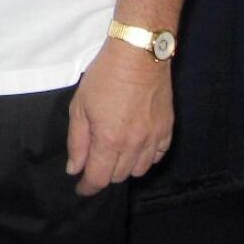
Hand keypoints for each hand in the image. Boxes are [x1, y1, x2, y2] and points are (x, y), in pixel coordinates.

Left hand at [66, 41, 173, 196]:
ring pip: (139, 169)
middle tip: (94, 163)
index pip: (99, 178)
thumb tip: (75, 169)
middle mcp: (134, 145)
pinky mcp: (168, 129)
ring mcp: (154, 138)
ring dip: (125, 167)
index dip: (88, 187)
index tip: (81, 189)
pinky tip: (137, 147)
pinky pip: (158, 156)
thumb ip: (77, 141)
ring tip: (114, 154)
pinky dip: (146, 158)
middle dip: (104, 174)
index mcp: (109, 140)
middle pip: (119, 176)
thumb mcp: (79, 106)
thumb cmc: (104, 77)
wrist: (138, 55)